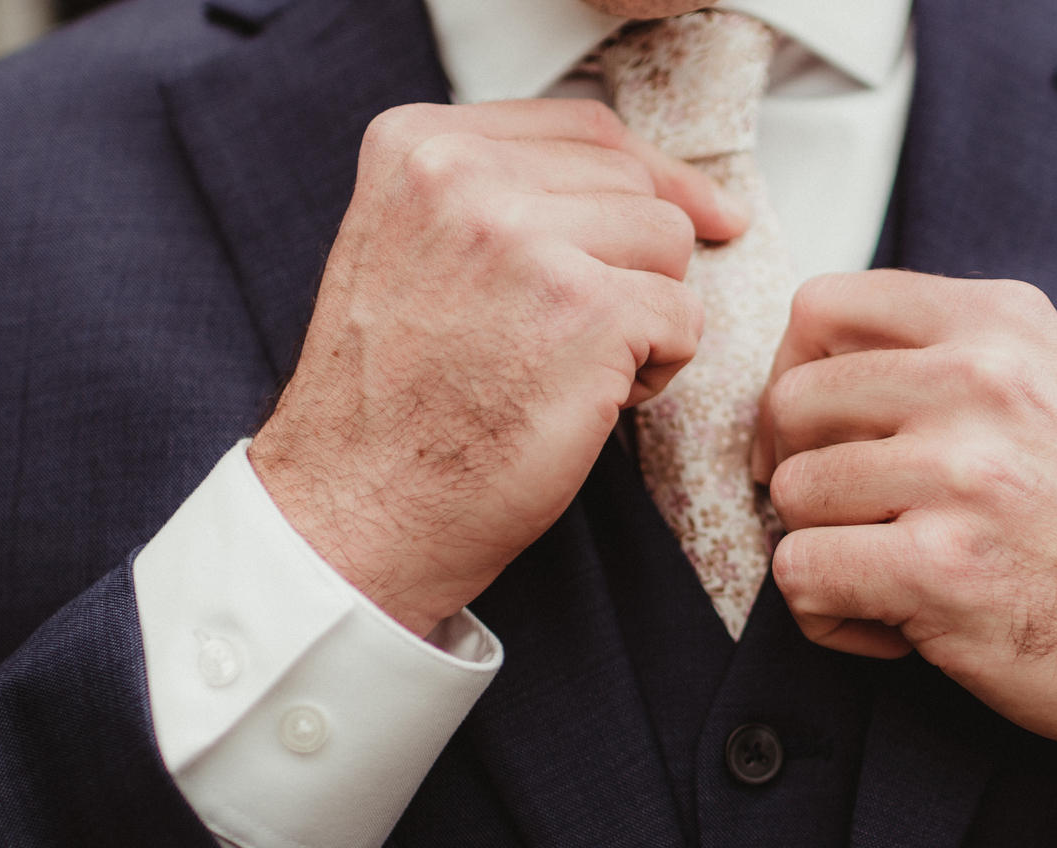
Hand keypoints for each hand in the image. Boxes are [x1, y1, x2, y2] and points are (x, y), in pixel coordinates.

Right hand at [249, 101, 749, 634]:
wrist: (357, 509)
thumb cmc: (393, 405)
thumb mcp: (411, 251)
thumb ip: (497, 195)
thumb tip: (646, 181)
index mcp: (419, 147)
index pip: (585, 129)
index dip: (651, 177)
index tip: (698, 212)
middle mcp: (464, 176)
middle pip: (634, 187)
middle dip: (632, 266)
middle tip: (565, 339)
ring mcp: (525, 240)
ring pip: (668, 245)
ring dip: (647, 316)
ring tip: (570, 368)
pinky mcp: (586, 311)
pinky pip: (685, 317)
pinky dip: (659, 371)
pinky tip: (587, 402)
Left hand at [756, 271, 1056, 822]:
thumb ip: (955, 361)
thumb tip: (818, 371)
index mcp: (1003, 325)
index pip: (823, 307)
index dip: (794, 376)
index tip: (816, 436)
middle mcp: (980, 382)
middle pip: (792, 403)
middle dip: (800, 474)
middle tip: (854, 524)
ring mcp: (962, 473)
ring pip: (792, 494)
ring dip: (824, 551)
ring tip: (893, 581)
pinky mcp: (942, 568)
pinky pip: (803, 575)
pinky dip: (829, 617)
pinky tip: (895, 630)